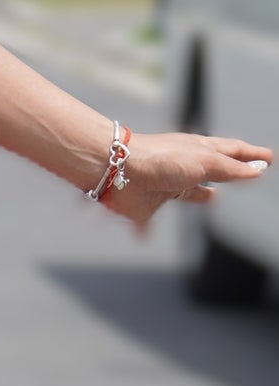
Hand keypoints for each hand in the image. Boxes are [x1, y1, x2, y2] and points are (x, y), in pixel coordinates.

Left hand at [98, 131, 272, 227]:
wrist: (121, 170)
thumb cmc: (164, 159)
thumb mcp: (205, 161)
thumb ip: (231, 169)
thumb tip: (258, 170)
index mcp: (202, 149)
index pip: (233, 151)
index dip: (252, 156)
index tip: (268, 159)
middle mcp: (187, 165)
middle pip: (216, 168)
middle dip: (233, 171)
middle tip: (250, 172)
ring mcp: (169, 184)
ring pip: (190, 190)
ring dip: (202, 194)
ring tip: (214, 197)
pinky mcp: (150, 204)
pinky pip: (152, 220)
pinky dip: (150, 229)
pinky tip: (149, 236)